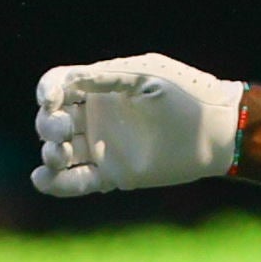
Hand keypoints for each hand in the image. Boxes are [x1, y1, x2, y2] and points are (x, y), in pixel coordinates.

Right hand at [33, 54, 242, 197]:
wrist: (217, 130)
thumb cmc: (186, 94)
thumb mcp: (145, 77)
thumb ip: (106, 78)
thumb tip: (67, 81)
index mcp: (101, 86)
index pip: (59, 85)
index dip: (47, 90)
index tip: (50, 98)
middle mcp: (96, 116)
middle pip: (52, 120)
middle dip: (48, 124)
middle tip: (62, 130)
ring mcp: (102, 146)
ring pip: (59, 152)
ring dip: (50, 153)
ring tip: (60, 155)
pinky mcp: (111, 175)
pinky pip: (76, 182)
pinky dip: (55, 183)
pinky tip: (43, 178)